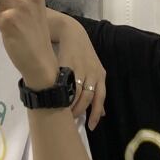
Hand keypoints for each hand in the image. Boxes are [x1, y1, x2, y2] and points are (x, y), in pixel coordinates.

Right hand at [51, 12, 105, 129]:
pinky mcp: (67, 64)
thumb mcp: (94, 71)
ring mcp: (80, 68)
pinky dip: (62, 94)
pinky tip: (57, 100)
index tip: (91, 126)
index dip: (96, 113)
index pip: (100, 98)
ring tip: (63, 112)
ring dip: (70, 105)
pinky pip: (65, 83)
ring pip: (76, 93)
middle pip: (88, 98)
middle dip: (80, 111)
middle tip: (72, 120)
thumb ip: (97, 91)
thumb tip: (102, 113)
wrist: (72, 33)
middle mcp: (92, 72)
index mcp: (100, 75)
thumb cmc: (82, 55)